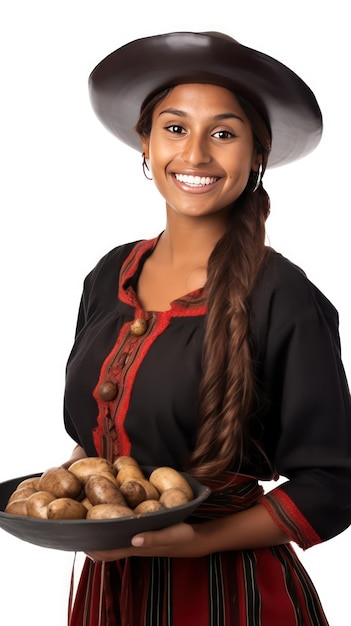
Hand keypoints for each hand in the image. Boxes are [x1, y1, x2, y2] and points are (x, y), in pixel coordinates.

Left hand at [86, 522, 208, 561]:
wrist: (196, 539)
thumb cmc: (182, 536)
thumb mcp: (170, 535)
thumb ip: (153, 537)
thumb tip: (132, 538)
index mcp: (135, 547)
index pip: (106, 552)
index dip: (89, 548)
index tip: (76, 535)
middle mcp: (132, 544)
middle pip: (104, 545)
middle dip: (89, 536)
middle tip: (77, 519)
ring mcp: (136, 539)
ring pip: (111, 537)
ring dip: (100, 528)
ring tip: (89, 511)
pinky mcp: (142, 532)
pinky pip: (121, 529)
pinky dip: (113, 521)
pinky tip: (113, 507)